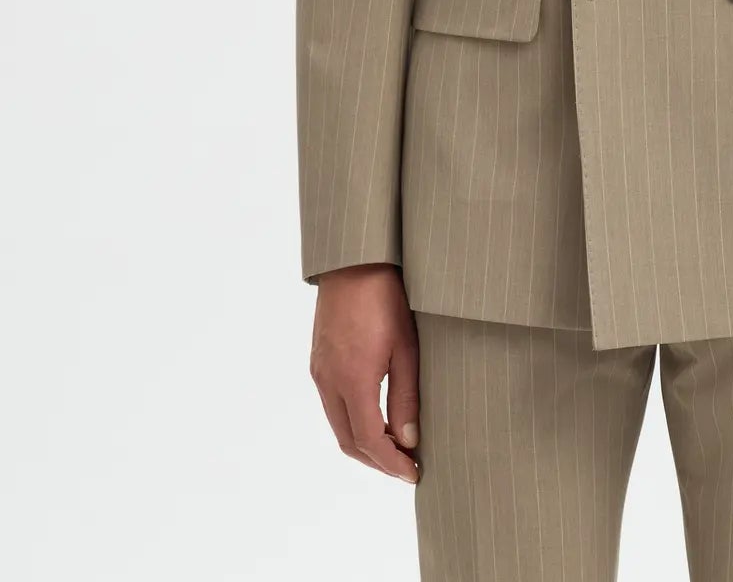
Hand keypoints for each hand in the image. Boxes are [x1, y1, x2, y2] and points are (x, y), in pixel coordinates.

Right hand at [309, 263, 420, 483]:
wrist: (353, 260)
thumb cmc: (386, 297)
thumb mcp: (406, 347)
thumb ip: (406, 396)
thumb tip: (409, 439)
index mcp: (353, 380)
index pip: (369, 440)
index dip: (391, 463)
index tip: (413, 472)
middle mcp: (329, 381)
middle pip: (348, 441)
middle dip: (377, 461)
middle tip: (406, 465)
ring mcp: (320, 371)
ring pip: (337, 425)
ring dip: (363, 444)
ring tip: (395, 446)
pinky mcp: (318, 361)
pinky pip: (331, 405)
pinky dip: (352, 422)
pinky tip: (375, 416)